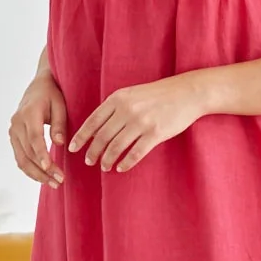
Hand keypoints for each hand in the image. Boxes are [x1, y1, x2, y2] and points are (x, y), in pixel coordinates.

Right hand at [8, 73, 67, 187]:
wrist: (39, 86)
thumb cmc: (52, 94)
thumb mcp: (60, 104)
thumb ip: (59, 124)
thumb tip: (60, 143)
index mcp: (29, 113)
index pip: (34, 138)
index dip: (41, 155)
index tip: (49, 168)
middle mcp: (17, 123)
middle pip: (28, 153)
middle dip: (43, 170)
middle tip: (59, 181)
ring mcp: (13, 131)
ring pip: (22, 158)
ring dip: (36, 174)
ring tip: (53, 183)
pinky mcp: (14, 137)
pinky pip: (20, 157)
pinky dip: (30, 169)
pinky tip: (42, 177)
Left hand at [67, 74, 205, 172]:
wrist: (186, 93)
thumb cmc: (157, 95)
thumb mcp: (132, 94)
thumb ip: (114, 108)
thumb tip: (96, 129)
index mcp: (118, 99)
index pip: (93, 121)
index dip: (81, 137)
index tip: (73, 148)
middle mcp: (127, 110)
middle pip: (102, 136)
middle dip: (93, 151)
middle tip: (89, 161)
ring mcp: (142, 122)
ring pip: (117, 147)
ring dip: (107, 159)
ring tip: (104, 166)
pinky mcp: (156, 133)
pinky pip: (135, 153)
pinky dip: (126, 163)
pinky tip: (121, 168)